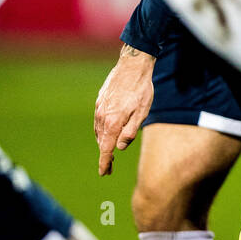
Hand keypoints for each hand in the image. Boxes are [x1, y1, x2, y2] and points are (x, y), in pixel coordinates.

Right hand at [94, 45, 156, 175]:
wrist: (133, 66)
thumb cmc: (141, 90)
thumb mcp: (142, 113)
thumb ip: (130, 132)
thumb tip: (120, 147)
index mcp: (113, 123)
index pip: (106, 149)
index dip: (104, 163)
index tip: (104, 173)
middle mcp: (102, 117)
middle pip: (101, 142)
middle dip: (105, 155)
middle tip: (110, 168)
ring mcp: (99, 109)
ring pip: (99, 132)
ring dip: (103, 143)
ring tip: (109, 152)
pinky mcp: (100, 101)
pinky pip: (98, 122)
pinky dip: (102, 131)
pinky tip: (107, 132)